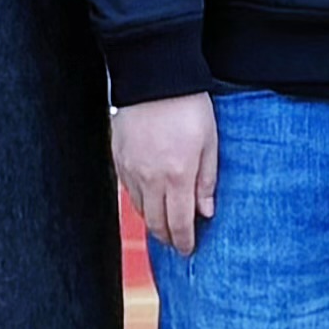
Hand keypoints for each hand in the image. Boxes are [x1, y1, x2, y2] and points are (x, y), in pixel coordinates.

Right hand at [113, 91, 220, 253]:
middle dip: (168, 238)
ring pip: (140, 210)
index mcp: (177, 176)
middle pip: (156, 223)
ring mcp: (131, 169)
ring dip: (153, 221)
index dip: (184, 241)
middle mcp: (150, 178)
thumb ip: (206, 181)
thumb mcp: (210, 143)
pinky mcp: (119, 159)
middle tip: (178, 244)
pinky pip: (128, 191)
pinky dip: (140, 202)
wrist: (155, 78)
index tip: (189, 250)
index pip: (179, 223)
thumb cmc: (189, 106)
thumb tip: (205, 213)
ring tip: (165, 225)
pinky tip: (150, 200)